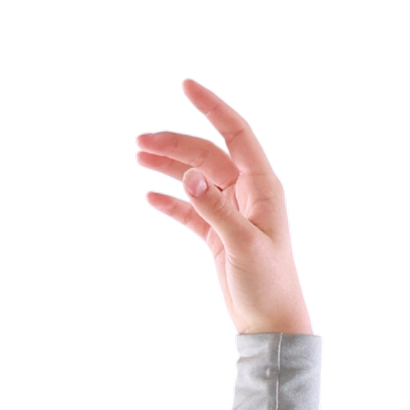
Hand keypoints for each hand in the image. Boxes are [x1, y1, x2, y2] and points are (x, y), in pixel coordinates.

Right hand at [134, 78, 313, 335]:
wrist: (271, 324)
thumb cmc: (269, 284)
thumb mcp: (243, 245)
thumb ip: (216, 209)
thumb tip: (190, 176)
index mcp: (262, 185)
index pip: (235, 133)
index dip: (211, 107)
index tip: (186, 85)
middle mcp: (246, 192)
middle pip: (206, 154)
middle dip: (175, 144)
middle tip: (140, 141)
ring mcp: (230, 212)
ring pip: (195, 179)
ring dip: (169, 167)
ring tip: (139, 157)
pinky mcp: (217, 234)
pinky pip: (190, 211)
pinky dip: (171, 202)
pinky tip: (150, 196)